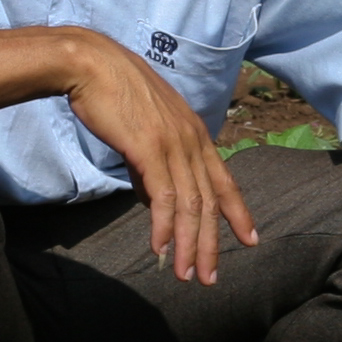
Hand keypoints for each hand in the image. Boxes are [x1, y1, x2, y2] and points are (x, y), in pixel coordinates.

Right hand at [62, 30, 257, 283]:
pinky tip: (160, 248)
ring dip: (188, 244)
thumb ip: (154, 166)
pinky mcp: (149, 148)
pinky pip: (163, 196)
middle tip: (210, 277)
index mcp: (194, 133)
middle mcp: (191, 140)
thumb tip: (155, 202)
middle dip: (211, 243)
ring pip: (190, 204)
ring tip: (185, 274)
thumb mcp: (145, 131)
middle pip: (210, 201)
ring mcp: (173, 143)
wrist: (91, 64)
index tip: (250, 240)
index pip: (224, 180)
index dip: (238, 213)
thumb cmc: (113, 94)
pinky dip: (164, 226)